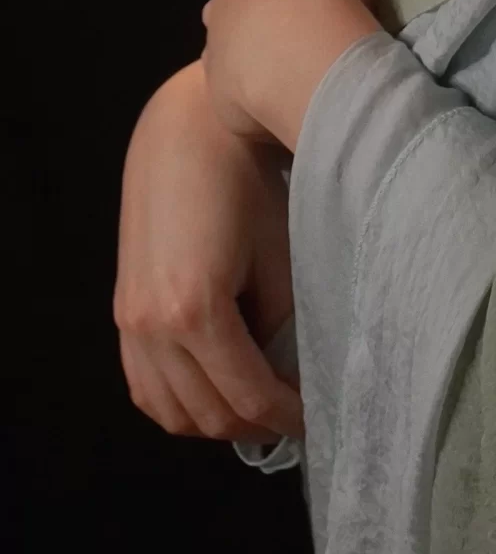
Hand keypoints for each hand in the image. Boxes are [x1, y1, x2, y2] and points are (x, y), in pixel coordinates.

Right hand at [115, 60, 303, 441]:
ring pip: (168, 410)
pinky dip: (177, 401)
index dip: (286, 417)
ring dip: (213, 420)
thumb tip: (285, 373)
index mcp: (195, 311)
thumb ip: (281, 328)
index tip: (315, 417)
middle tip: (292, 415)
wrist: (193, 130)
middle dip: (254, 424)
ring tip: (255, 407)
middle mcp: (151, 324)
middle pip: (206, 413)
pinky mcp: (123, 309)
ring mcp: (129, 320)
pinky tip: (210, 390)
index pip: (247, 396)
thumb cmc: (249, 183)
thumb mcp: (281, 258)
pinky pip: (143, 384)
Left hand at [201, 0, 382, 153]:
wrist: (305, 54)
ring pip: (232, 59)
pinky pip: (237, 99)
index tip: (310, 18)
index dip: (287, 2)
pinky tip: (286, 107)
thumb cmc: (331, 5)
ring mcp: (213, 49)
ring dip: (255, 69)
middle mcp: (222, 4)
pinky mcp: (214, 92)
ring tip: (295, 84)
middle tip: (297, 52)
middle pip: (238, 18)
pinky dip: (257, 105)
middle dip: (260, 33)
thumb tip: (327, 10)